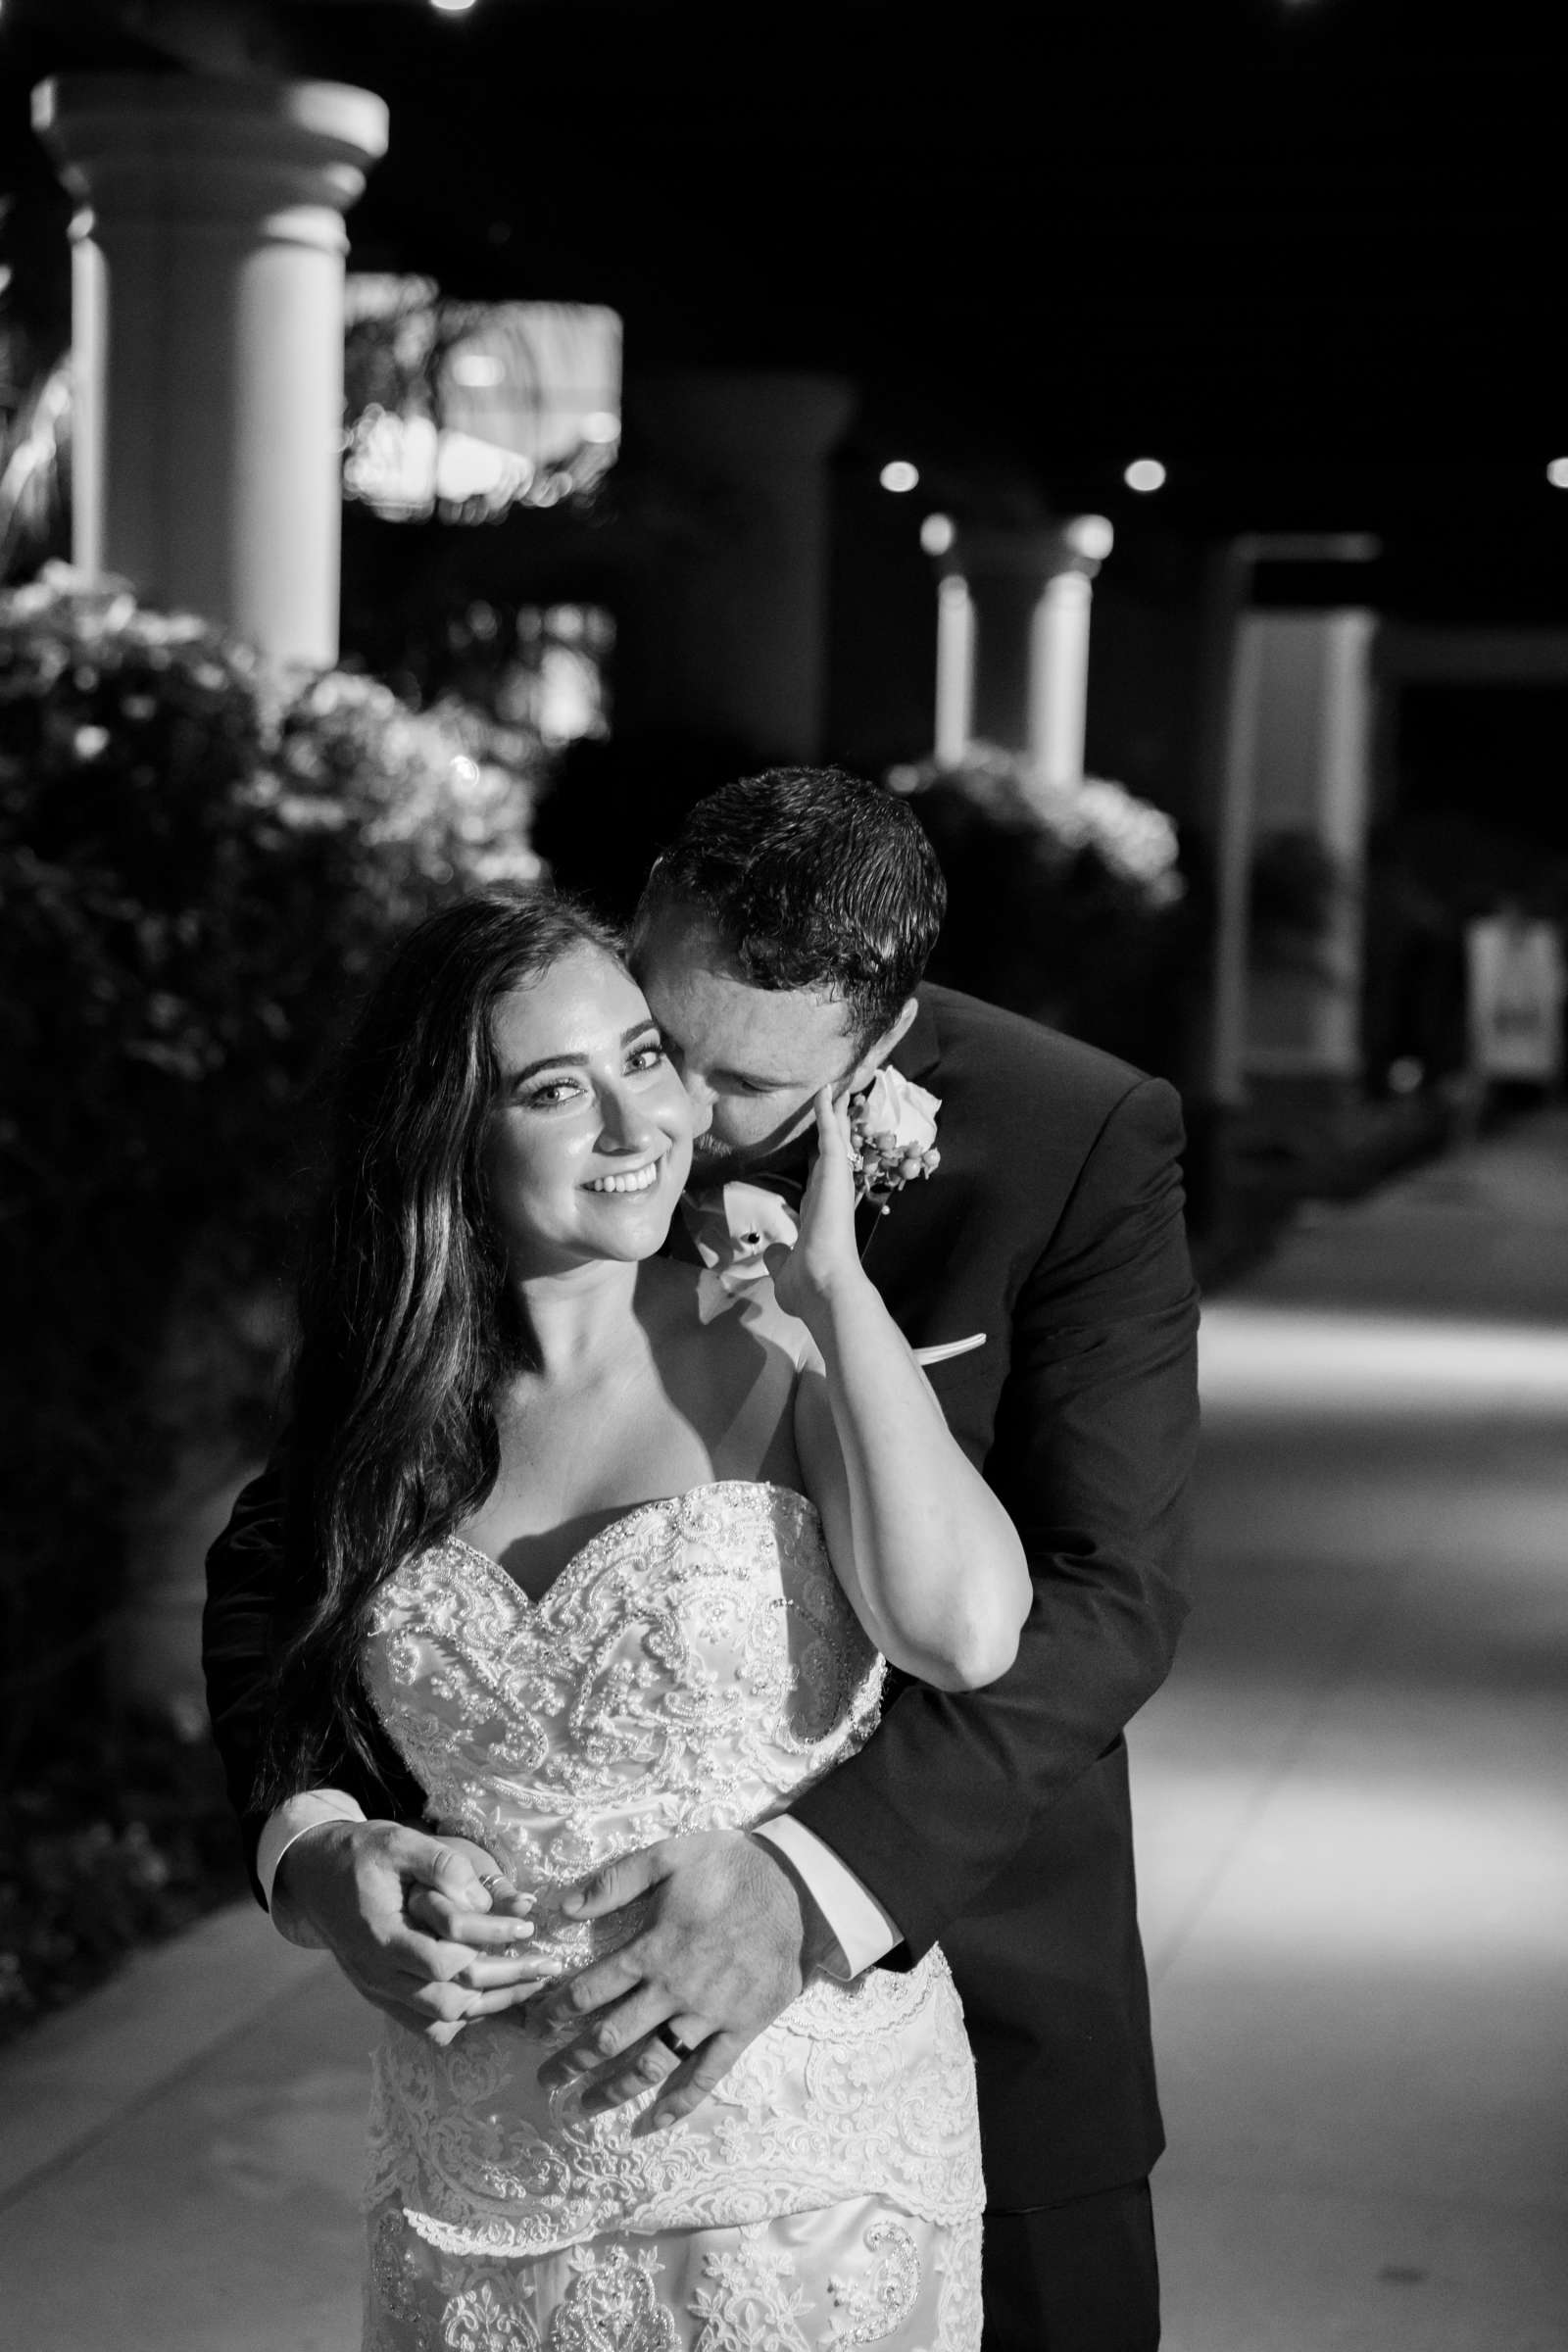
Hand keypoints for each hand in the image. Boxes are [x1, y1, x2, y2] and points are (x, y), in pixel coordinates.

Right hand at [271, 1820, 552, 2045]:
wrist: (313, 1875)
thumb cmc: (360, 1853)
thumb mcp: (399, 1841)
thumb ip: (442, 1864)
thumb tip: (485, 1899)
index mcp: (379, 1937)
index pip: (442, 1962)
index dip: (488, 1945)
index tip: (525, 1927)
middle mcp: (377, 1975)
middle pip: (449, 2003)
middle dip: (504, 1987)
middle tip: (547, 1966)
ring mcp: (378, 1991)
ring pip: (440, 2022)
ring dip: (489, 2007)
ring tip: (532, 1986)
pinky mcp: (382, 1995)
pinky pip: (425, 2026)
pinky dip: (462, 2020)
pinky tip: (493, 1999)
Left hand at [530, 1831, 808, 2130]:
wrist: (798, 1888)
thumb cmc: (730, 1867)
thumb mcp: (669, 1855)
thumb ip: (615, 1881)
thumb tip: (564, 1907)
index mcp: (652, 1950)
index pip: (590, 1991)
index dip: (556, 2011)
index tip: (534, 2026)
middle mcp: (674, 1991)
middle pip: (611, 2037)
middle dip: (570, 2062)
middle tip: (544, 2080)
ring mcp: (708, 2016)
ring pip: (651, 2065)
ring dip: (611, 2091)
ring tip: (581, 2108)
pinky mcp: (741, 2029)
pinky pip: (706, 2077)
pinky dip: (679, 2105)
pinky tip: (652, 2123)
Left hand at [769, 1087, 864, 1325]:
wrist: (824, 1286)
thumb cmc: (807, 1284)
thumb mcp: (785, 1268)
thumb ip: (779, 1256)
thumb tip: (772, 1251)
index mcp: (819, 1211)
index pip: (820, 1176)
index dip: (821, 1156)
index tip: (824, 1140)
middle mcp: (830, 1193)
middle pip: (832, 1151)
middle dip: (835, 1126)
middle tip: (839, 1100)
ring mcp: (835, 1181)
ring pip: (835, 1137)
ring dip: (836, 1112)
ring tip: (838, 1085)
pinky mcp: (835, 1173)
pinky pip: (831, 1135)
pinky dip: (827, 1113)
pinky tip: (825, 1090)